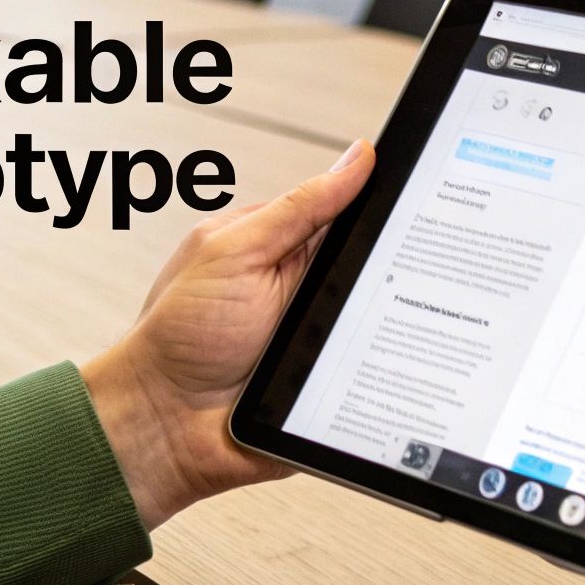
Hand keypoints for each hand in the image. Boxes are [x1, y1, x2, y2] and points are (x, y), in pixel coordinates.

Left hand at [82, 140, 373, 528]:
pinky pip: (376, 370)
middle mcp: (303, 288)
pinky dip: (383, 369)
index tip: (420, 198)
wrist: (164, 425)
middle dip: (393, 268)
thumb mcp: (238, 252)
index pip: (349, 214)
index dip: (383, 207)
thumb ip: (300, 208)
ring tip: (372, 328)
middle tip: (403, 269)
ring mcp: (320, 335)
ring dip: (387, 323)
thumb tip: (357, 159)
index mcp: (280, 246)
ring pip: (382, 319)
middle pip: (372, 266)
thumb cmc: (181, 335)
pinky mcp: (332, 381)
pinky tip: (386, 367)